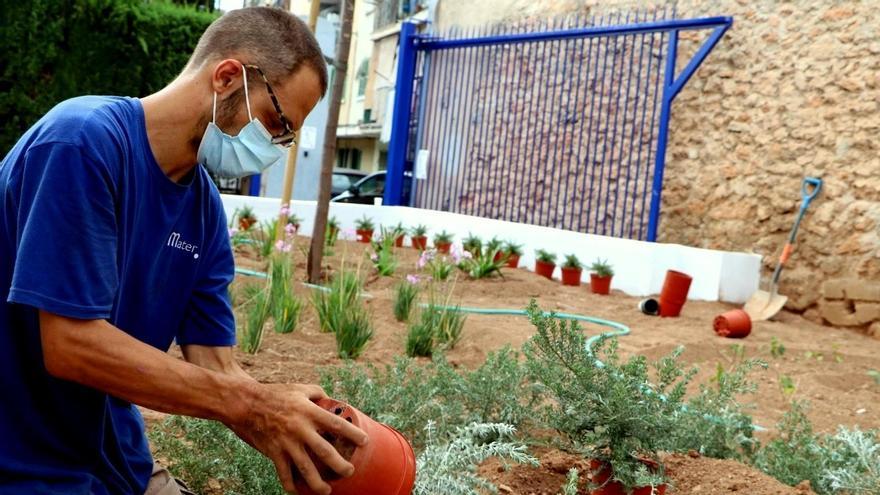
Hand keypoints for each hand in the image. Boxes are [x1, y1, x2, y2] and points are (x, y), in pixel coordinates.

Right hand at [226, 382, 368, 494]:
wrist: (248, 404)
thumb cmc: (277, 394)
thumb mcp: (300, 389)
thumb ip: (318, 393)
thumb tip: (332, 401)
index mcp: (309, 412)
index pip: (336, 424)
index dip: (352, 434)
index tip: (364, 442)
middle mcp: (300, 429)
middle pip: (324, 452)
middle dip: (339, 465)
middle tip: (349, 471)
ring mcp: (286, 443)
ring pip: (305, 468)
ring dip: (318, 483)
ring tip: (328, 490)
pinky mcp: (274, 452)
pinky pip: (283, 473)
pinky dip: (291, 485)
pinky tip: (299, 492)